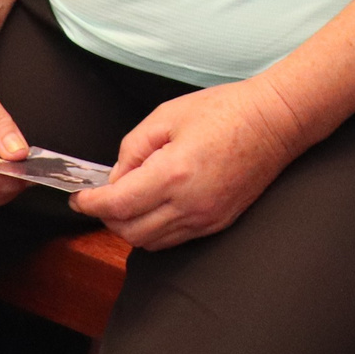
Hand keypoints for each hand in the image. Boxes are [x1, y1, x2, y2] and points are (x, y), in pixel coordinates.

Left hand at [69, 76, 307, 249]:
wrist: (275, 121)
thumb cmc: (226, 110)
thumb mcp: (168, 115)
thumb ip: (133, 147)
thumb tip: (117, 177)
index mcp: (173, 174)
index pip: (116, 206)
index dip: (90, 204)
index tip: (79, 197)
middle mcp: (189, 205)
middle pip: (129, 231)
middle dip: (108, 217)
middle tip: (103, 196)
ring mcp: (205, 218)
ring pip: (150, 242)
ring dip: (131, 226)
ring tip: (129, 200)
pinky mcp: (217, 223)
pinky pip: (174, 239)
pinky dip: (155, 229)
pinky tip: (155, 206)